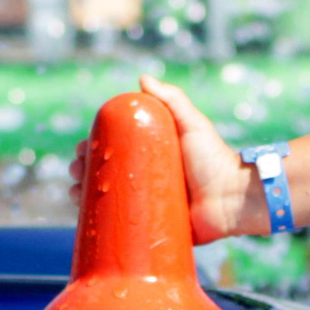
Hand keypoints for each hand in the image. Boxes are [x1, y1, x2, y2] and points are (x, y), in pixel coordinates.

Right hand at [68, 75, 261, 242]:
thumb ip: (172, 99)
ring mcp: (148, 206)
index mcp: (151, 157)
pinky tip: (85, 222)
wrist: (234, 198)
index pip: (113, 151)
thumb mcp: (193, 124)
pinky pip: (124, 231)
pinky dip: (102, 227)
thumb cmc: (215, 159)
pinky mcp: (154, 230)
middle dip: (83, 174)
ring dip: (85, 199)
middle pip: (105, 176)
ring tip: (75, 196)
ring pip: (109, 203)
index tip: (80, 151)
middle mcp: (147, 181)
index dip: (92, 150)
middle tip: (76, 173)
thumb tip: (142, 78)